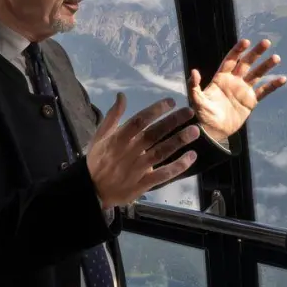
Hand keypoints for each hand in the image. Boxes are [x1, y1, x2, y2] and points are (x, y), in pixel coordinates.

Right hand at [86, 93, 199, 208]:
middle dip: (172, 122)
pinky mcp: (142, 184)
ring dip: (178, 141)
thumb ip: (112, 116)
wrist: (91, 190)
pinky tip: (191, 157)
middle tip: (189, 112)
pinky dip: (177, 166)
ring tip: (195, 131)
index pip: (139, 121)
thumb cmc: (97, 160)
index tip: (171, 102)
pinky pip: (162, 175)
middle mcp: (129, 152)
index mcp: (118, 139)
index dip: (156, 110)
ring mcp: (137, 169)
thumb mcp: (100, 136)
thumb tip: (121, 96)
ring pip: (160, 153)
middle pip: (153, 134)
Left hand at [189, 38, 286, 144]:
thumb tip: (193, 71)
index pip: (231, 60)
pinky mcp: (250, 101)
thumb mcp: (196, 100)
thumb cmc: (202, 115)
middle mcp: (234, 81)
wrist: (213, 131)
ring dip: (266, 66)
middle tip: (266, 42)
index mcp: (221, 78)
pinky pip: (264, 91)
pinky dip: (273, 86)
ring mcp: (243, 90)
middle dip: (256, 53)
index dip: (238, 50)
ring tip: (276, 58)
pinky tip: (282, 79)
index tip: (246, 42)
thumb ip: (194, 86)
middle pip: (247, 63)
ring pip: (257, 74)